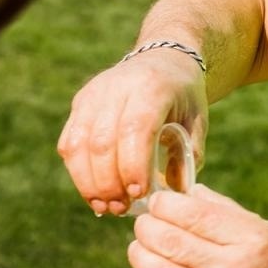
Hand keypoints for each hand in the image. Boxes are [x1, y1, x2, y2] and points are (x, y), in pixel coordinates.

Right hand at [58, 50, 208, 214]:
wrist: (163, 58)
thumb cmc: (184, 96)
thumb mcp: (197, 120)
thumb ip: (189, 154)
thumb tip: (175, 192)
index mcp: (152, 88)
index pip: (135, 129)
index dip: (133, 165)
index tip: (139, 194)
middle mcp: (117, 87)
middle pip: (102, 141)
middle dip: (108, 182)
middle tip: (120, 209)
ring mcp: (94, 94)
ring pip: (78, 144)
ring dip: (88, 182)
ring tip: (105, 207)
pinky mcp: (80, 103)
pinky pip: (70, 142)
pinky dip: (77, 172)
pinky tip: (94, 193)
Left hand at [126, 184, 267, 267]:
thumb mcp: (267, 231)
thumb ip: (224, 211)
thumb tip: (185, 193)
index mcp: (252, 239)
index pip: (192, 214)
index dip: (164, 205)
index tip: (157, 202)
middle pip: (169, 242)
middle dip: (146, 228)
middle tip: (143, 224)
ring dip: (139, 257)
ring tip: (139, 249)